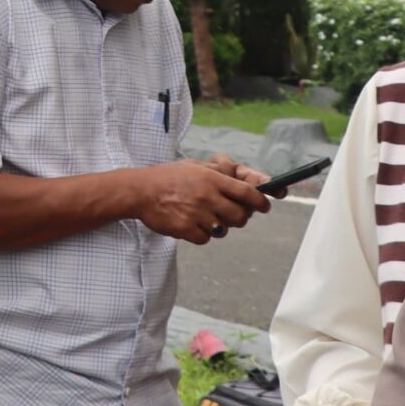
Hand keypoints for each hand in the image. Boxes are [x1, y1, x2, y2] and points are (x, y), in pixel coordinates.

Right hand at [135, 160, 270, 244]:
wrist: (139, 191)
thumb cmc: (167, 177)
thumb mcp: (194, 166)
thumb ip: (218, 172)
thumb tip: (240, 176)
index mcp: (211, 179)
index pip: (247, 193)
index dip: (260, 201)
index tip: (265, 206)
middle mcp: (207, 196)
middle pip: (240, 216)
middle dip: (240, 217)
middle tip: (230, 215)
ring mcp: (197, 214)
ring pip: (224, 230)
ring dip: (218, 226)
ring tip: (204, 217)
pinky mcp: (186, 229)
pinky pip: (205, 239)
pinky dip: (201, 235)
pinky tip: (190, 224)